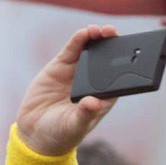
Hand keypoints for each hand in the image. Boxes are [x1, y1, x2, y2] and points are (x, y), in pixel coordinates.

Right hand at [15, 25, 119, 156]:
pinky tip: (84, 33)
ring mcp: (76, 73)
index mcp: (103, 96)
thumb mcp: (74, 126)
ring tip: (100, 30)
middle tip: (113, 33)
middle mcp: (92, 82)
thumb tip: (94, 103)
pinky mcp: (60, 67)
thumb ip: (84, 114)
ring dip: (96, 38)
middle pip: (106, 59)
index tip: (130, 52)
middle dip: (111, 44)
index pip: (118, 77)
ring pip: (90, 50)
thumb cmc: (61, 134)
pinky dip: (78, 41)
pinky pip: (72, 50)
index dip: (125, 63)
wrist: (35, 133)